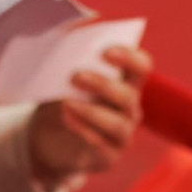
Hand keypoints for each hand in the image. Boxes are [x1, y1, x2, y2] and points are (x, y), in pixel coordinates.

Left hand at [25, 44, 149, 182]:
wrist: (49, 139)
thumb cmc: (62, 99)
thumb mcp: (65, 78)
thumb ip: (71, 59)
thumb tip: (64, 34)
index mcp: (126, 83)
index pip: (142, 66)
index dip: (130, 57)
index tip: (105, 52)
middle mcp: (129, 109)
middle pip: (128, 96)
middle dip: (102, 85)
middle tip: (74, 76)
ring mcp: (121, 134)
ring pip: (117, 124)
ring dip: (91, 111)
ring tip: (66, 103)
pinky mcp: (108, 156)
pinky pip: (101, 145)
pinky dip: (83, 131)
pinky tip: (68, 120)